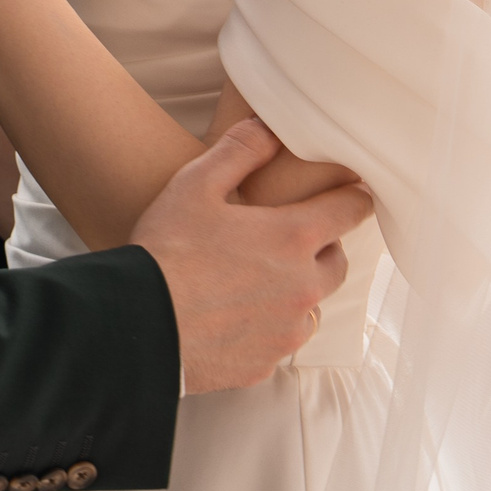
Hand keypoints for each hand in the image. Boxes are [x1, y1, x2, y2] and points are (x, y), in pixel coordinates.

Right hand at [131, 119, 373, 393]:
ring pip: (311, 304)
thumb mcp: (195, 184)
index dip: (353, 197)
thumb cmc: (167, 249)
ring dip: (296, 290)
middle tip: (285, 237)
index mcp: (293, 237)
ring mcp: (287, 329)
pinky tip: (236, 314)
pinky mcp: (266, 362)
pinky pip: (282, 339)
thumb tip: (270, 128)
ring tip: (255, 279)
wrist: (138, 323)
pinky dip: (270, 325)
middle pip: (337, 261)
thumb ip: (240, 151)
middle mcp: (303, 286)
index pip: (351, 211)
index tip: (351, 193)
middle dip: (321, 246)